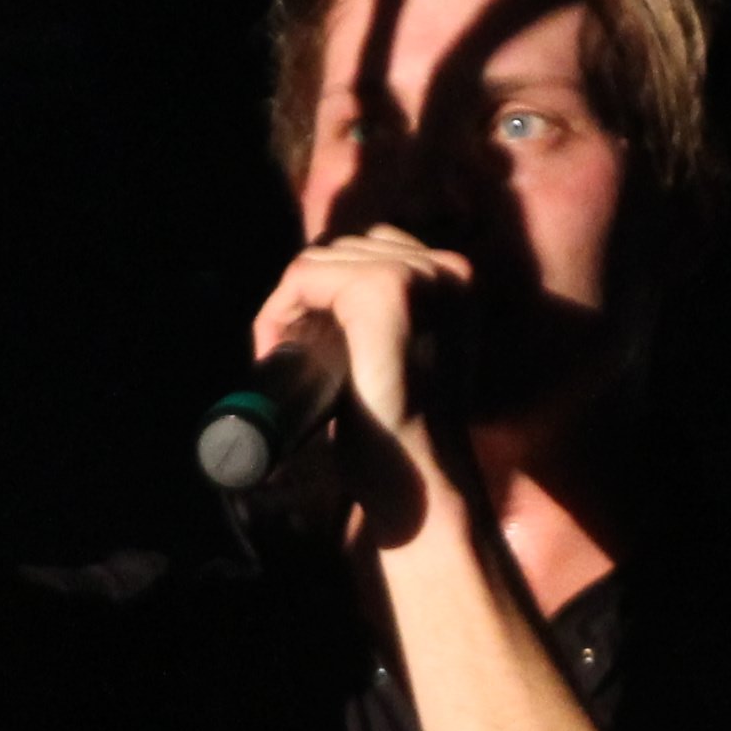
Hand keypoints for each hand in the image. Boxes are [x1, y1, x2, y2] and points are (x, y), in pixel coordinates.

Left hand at [249, 224, 472, 447]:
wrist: (418, 480)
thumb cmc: (404, 432)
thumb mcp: (402, 356)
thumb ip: (386, 319)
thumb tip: (322, 299)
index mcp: (456, 278)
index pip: (368, 251)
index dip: (325, 293)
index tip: (306, 345)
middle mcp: (445, 265)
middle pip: (341, 250)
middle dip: (304, 298)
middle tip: (290, 356)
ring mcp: (417, 274)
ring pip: (317, 261)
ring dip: (287, 307)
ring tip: (285, 359)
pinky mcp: (383, 290)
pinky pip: (302, 277)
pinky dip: (276, 312)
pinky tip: (275, 353)